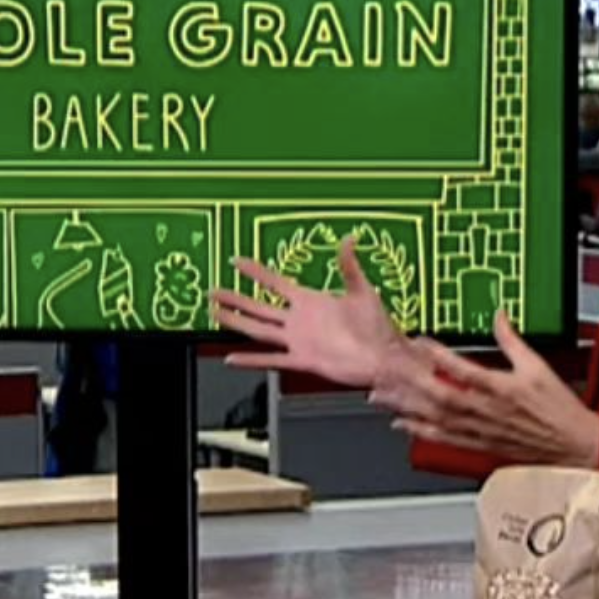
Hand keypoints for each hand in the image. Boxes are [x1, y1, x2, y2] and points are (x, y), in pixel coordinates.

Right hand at [209, 239, 402, 387]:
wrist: (384, 356)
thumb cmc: (377, 326)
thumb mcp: (362, 290)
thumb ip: (350, 266)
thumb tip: (349, 239)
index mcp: (310, 300)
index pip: (274, 282)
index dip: (255, 272)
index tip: (236, 261)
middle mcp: (299, 320)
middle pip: (259, 307)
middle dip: (235, 298)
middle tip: (213, 291)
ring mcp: (298, 340)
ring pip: (258, 330)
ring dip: (236, 322)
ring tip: (215, 314)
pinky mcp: (303, 360)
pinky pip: (272, 359)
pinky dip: (251, 359)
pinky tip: (232, 358)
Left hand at [369, 311, 598, 467]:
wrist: (573, 445)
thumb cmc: (558, 409)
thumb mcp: (538, 367)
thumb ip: (512, 341)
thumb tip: (498, 315)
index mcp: (501, 388)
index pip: (463, 370)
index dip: (439, 356)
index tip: (419, 342)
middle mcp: (485, 410)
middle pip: (440, 396)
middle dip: (410, 384)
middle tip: (386, 372)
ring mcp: (479, 429)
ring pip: (436, 417)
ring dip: (406, 406)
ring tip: (381, 396)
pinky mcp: (478, 443)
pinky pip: (444, 438)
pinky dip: (421, 431)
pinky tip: (401, 423)